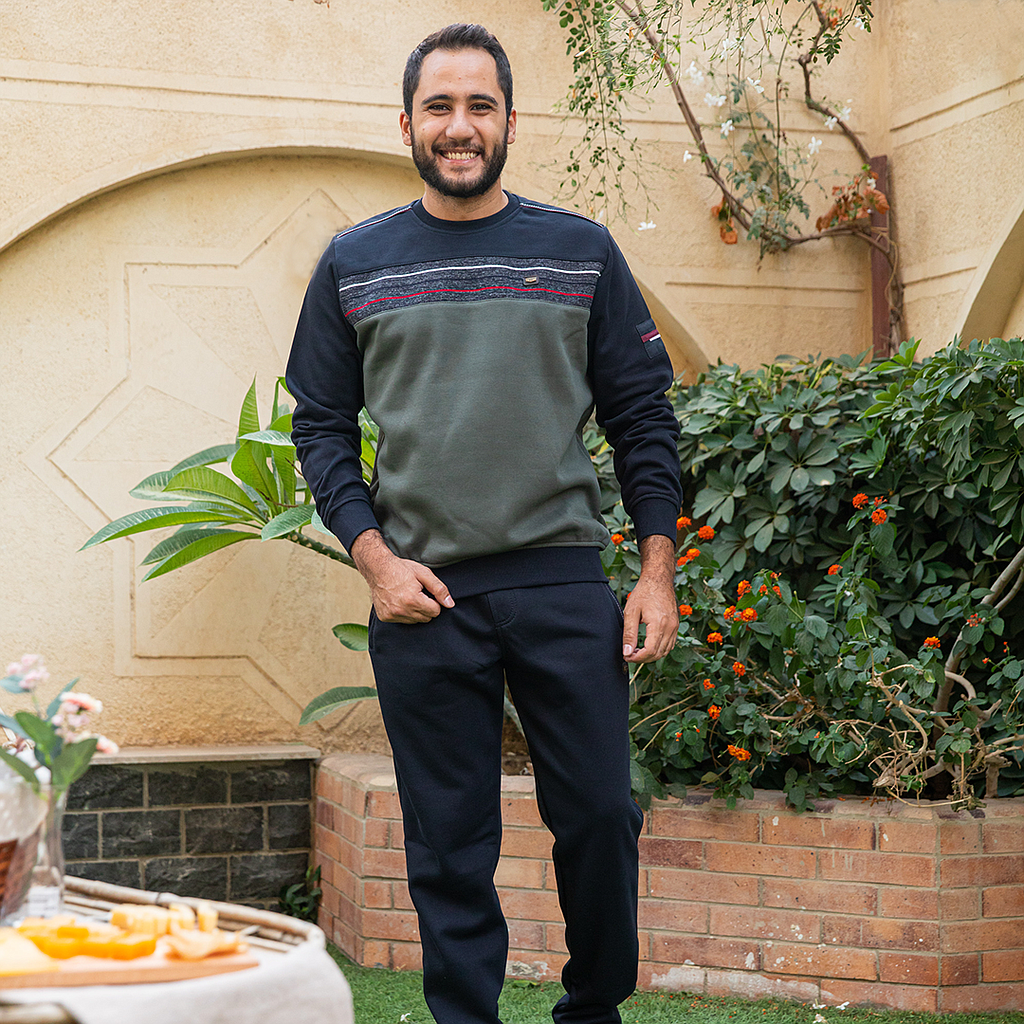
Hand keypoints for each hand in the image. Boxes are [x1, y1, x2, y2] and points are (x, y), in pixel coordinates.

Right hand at [351, 530, 453, 622]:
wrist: (377, 568)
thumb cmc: (401, 569)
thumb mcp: (424, 574)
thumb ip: (439, 589)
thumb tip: (450, 604)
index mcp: (413, 600)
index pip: (435, 612)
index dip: (434, 602)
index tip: (427, 593)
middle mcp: (401, 610)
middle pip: (426, 618)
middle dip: (426, 607)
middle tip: (418, 594)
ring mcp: (391, 615)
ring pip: (415, 621)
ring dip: (415, 611)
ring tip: (408, 596)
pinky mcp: (385, 617)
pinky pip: (402, 621)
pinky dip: (404, 613)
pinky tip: (399, 601)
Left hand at [623, 534, 677, 662]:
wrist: (658, 580)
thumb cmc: (644, 593)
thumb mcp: (631, 612)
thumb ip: (629, 634)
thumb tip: (627, 652)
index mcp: (659, 624)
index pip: (650, 651)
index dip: (638, 658)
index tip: (627, 656)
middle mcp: (670, 627)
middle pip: (658, 654)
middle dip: (643, 659)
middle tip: (629, 655)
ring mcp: (675, 627)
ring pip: (665, 651)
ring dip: (651, 656)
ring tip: (637, 652)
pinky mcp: (675, 625)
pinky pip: (670, 644)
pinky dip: (659, 649)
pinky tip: (647, 646)